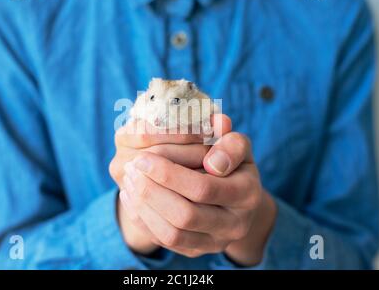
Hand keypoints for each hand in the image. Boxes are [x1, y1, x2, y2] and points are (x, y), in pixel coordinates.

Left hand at [120, 126, 276, 264]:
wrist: (234, 197)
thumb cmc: (230, 163)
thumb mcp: (236, 146)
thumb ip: (228, 139)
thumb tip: (220, 127)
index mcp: (248, 194)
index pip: (203, 188)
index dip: (169, 174)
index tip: (144, 157)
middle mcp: (235, 225)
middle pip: (185, 216)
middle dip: (153, 191)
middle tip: (133, 167)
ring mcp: (214, 242)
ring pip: (172, 234)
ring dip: (145, 206)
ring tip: (130, 179)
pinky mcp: (194, 250)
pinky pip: (163, 242)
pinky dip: (143, 219)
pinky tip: (130, 195)